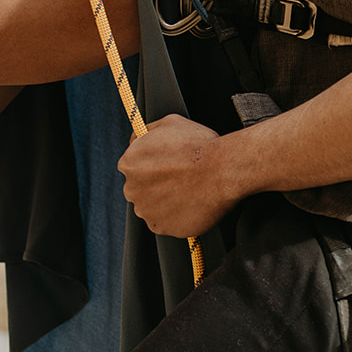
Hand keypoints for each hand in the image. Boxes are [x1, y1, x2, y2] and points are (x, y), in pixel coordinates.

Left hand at [118, 115, 233, 236]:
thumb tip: (137, 138)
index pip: (132, 166)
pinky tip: (191, 201)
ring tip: (188, 188)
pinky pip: (166, 223)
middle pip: (140, 188)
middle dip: (156, 183)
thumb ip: (145, 132)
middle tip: (179, 176)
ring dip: (166, 200)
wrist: (221, 170)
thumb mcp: (168, 122)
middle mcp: (132, 189)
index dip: (151, 163)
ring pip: (153, 207)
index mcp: (129, 163)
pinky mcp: (163, 228)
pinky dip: (176, 216)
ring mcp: (147, 211)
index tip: (166, 163)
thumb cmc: (198, 144)